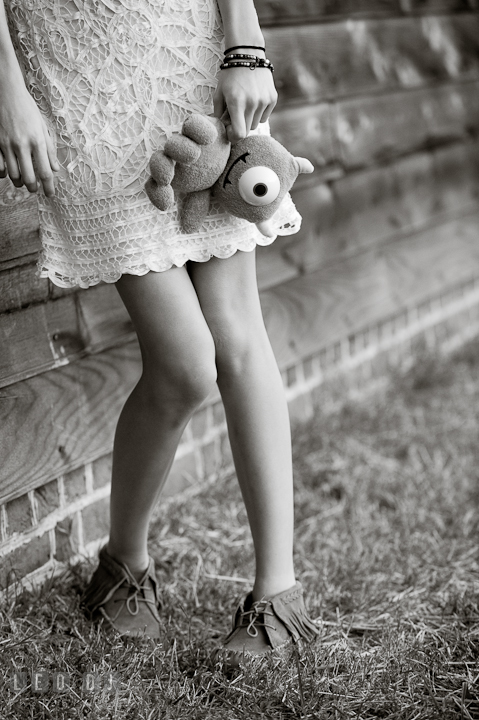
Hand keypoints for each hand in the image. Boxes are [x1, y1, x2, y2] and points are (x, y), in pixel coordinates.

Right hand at [0, 78, 59, 196]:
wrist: (6, 91)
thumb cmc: (26, 107)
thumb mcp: (42, 126)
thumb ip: (49, 149)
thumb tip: (55, 169)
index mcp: (37, 141)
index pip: (45, 172)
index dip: (49, 187)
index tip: (50, 194)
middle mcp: (22, 145)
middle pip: (29, 178)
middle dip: (33, 188)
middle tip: (35, 189)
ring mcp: (6, 144)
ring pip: (13, 175)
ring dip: (19, 182)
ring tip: (23, 181)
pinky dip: (3, 174)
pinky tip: (8, 172)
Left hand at [213, 62, 277, 143]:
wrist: (248, 54)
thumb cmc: (230, 75)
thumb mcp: (219, 92)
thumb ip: (218, 113)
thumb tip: (221, 129)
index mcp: (236, 102)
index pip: (239, 134)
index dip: (233, 137)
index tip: (229, 131)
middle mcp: (252, 103)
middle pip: (247, 130)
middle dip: (240, 127)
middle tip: (235, 116)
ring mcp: (264, 101)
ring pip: (256, 124)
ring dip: (249, 119)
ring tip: (244, 105)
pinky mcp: (272, 98)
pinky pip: (265, 116)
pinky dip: (258, 113)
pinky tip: (254, 100)